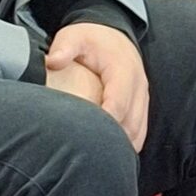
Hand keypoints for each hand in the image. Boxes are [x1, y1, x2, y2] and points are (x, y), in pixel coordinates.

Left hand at [44, 23, 149, 151]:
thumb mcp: (74, 36)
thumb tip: (53, 61)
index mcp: (123, 70)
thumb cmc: (92, 39)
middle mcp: (138, 85)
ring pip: (138, 131)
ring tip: (96, 161)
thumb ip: (64, 47)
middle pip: (131, 123)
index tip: (87, 140)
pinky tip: (110, 154)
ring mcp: (142, 97)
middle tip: (87, 158)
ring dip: (121, 146)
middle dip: (112, 142)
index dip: (105, 123)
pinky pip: (140, 131)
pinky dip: (128, 144)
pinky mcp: (141, 105)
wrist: (112, 34)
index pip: (118, 103)